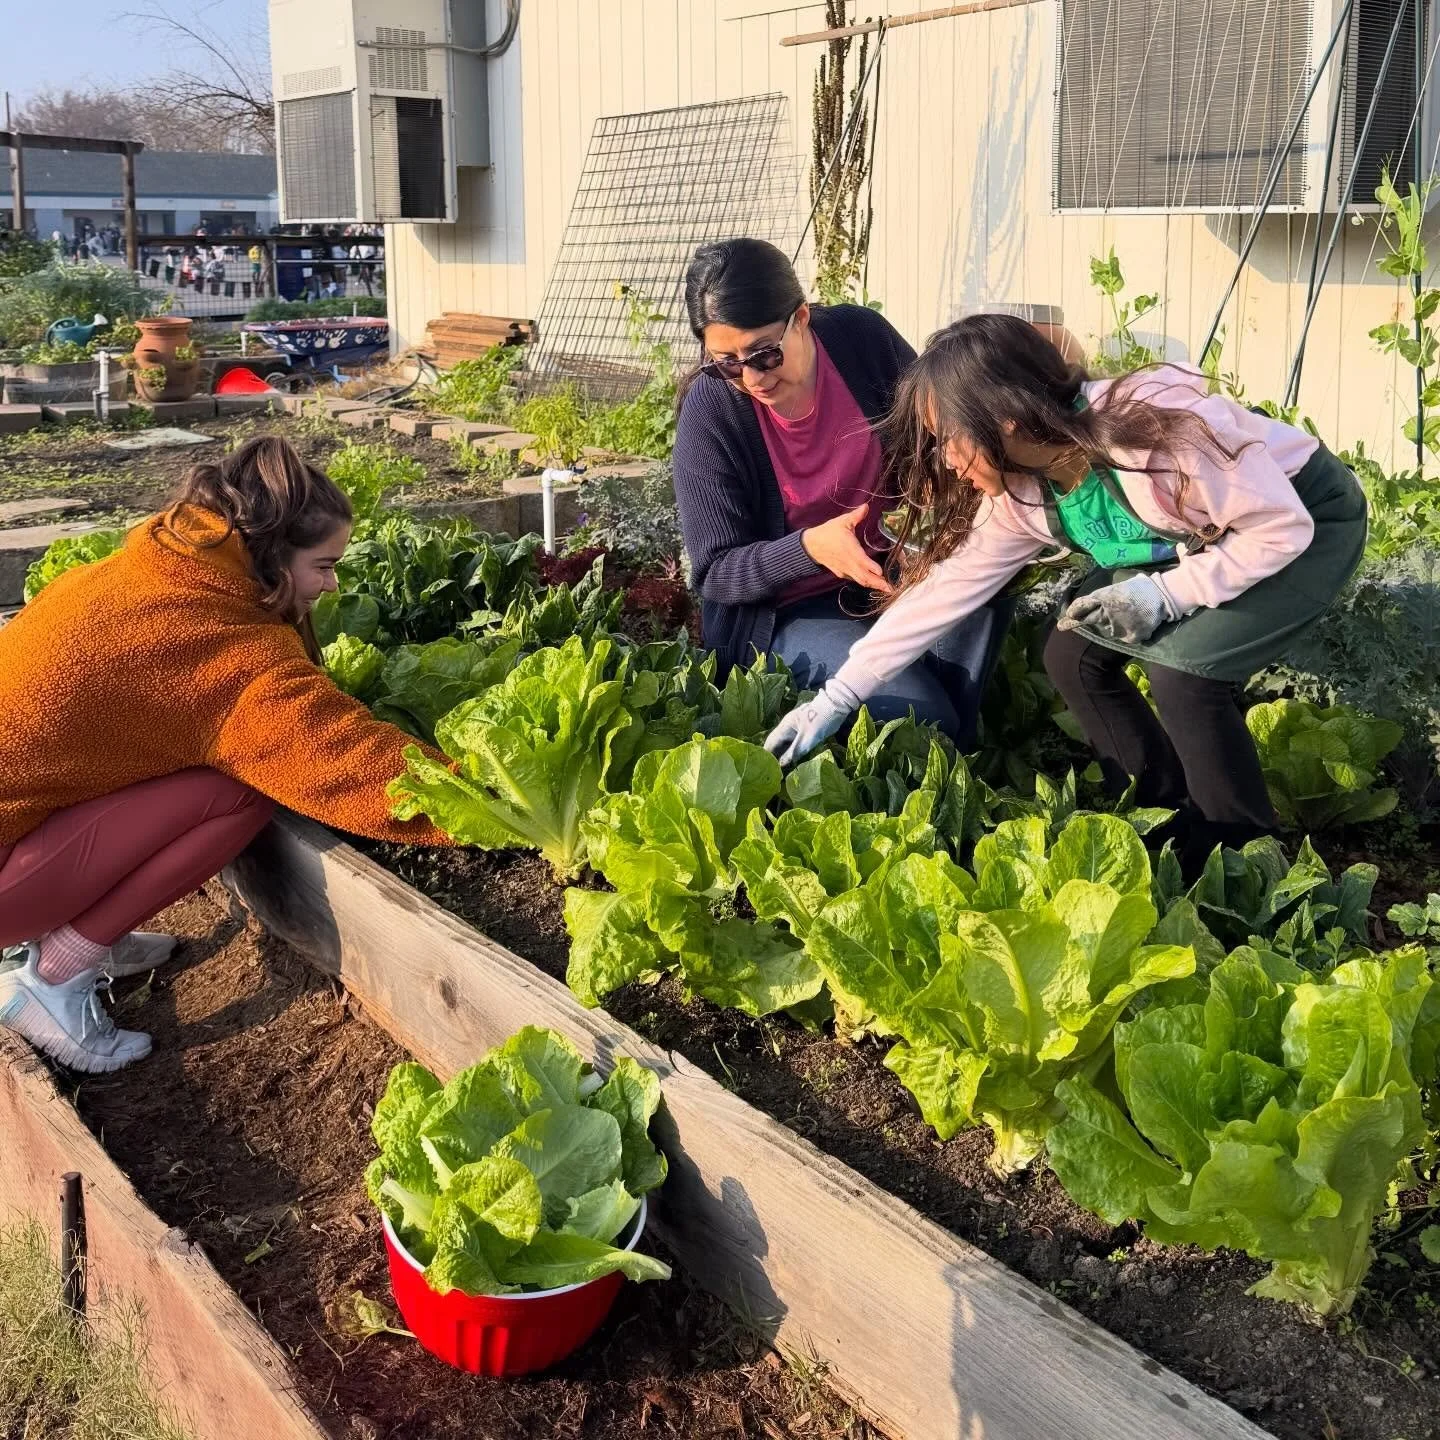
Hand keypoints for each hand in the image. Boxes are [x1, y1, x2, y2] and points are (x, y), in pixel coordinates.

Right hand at [764, 680, 859, 764]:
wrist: (835, 705)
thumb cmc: (820, 721)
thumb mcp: (808, 739)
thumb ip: (794, 752)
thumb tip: (781, 764)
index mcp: (785, 727)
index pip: (770, 743)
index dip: (766, 756)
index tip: (764, 769)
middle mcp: (786, 727)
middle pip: (775, 743)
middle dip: (773, 756)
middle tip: (771, 772)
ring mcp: (794, 728)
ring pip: (784, 743)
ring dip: (781, 754)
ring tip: (779, 769)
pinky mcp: (803, 730)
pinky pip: (792, 742)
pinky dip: (790, 751)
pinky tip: (791, 760)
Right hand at [801, 505, 891, 592]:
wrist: (812, 545)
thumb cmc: (828, 532)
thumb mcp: (842, 522)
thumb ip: (856, 516)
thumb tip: (867, 506)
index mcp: (850, 549)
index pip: (862, 561)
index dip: (871, 567)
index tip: (881, 573)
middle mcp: (848, 562)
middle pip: (864, 576)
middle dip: (877, 583)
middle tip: (891, 589)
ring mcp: (845, 569)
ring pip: (860, 580)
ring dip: (873, 585)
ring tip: (885, 589)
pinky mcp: (842, 572)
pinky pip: (854, 579)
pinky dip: (864, 582)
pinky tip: (872, 583)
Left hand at [1057, 574, 1177, 643]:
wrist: (1162, 595)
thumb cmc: (1140, 588)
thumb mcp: (1119, 588)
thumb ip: (1104, 597)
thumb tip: (1090, 603)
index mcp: (1104, 598)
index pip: (1082, 605)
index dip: (1074, 611)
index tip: (1067, 616)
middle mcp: (1107, 613)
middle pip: (1089, 620)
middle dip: (1075, 623)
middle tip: (1062, 626)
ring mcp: (1117, 626)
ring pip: (1110, 629)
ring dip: (1115, 624)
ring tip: (1130, 615)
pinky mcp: (1129, 636)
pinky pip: (1125, 636)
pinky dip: (1130, 632)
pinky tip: (1138, 623)